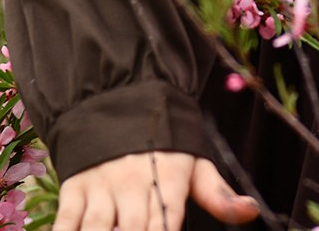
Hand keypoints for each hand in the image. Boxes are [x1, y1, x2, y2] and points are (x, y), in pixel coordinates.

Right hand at [55, 151, 258, 229]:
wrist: (122, 100)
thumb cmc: (166, 145)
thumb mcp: (196, 164)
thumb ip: (219, 195)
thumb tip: (252, 212)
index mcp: (168, 180)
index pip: (167, 223)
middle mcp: (135, 183)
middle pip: (133, 229)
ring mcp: (102, 184)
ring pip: (97, 225)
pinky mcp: (74, 184)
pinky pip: (67, 216)